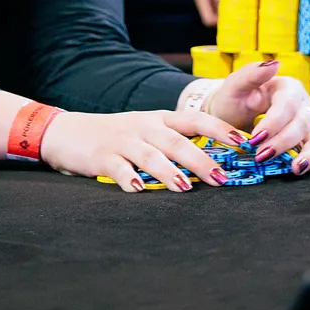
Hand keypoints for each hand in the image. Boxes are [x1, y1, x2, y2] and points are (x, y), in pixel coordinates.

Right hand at [41, 108, 249, 192]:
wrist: (66, 131)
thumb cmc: (117, 135)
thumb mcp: (148, 130)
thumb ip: (175, 140)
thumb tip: (213, 160)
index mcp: (160, 119)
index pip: (197, 120)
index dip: (221, 130)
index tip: (243, 143)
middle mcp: (145, 127)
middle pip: (177, 141)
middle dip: (201, 159)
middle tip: (220, 178)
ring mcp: (123, 140)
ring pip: (150, 155)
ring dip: (168, 172)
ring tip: (185, 188)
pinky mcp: (101, 156)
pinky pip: (117, 168)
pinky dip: (129, 178)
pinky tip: (139, 189)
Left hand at [204, 60, 309, 174]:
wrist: (231, 118)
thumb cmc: (233, 101)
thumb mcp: (234, 86)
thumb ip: (251, 73)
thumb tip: (274, 63)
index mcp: (288, 87)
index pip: (288, 104)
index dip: (274, 122)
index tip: (255, 138)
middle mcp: (303, 105)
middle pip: (302, 122)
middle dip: (283, 142)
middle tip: (261, 157)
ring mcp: (308, 123)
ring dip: (308, 154)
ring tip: (295, 169)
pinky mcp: (309, 140)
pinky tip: (306, 169)